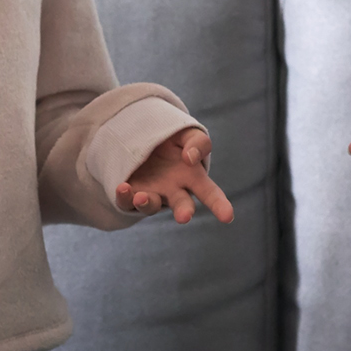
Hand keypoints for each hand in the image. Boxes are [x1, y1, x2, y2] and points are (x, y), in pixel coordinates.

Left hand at [116, 128, 233, 223]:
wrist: (140, 137)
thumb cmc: (171, 140)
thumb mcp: (188, 134)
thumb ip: (198, 143)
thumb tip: (190, 159)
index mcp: (193, 177)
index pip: (210, 193)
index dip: (219, 205)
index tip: (228, 217)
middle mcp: (173, 191)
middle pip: (182, 205)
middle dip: (183, 211)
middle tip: (184, 217)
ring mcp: (152, 194)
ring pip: (151, 205)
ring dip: (147, 203)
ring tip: (141, 197)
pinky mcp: (130, 195)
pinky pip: (126, 202)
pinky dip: (124, 197)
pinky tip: (123, 187)